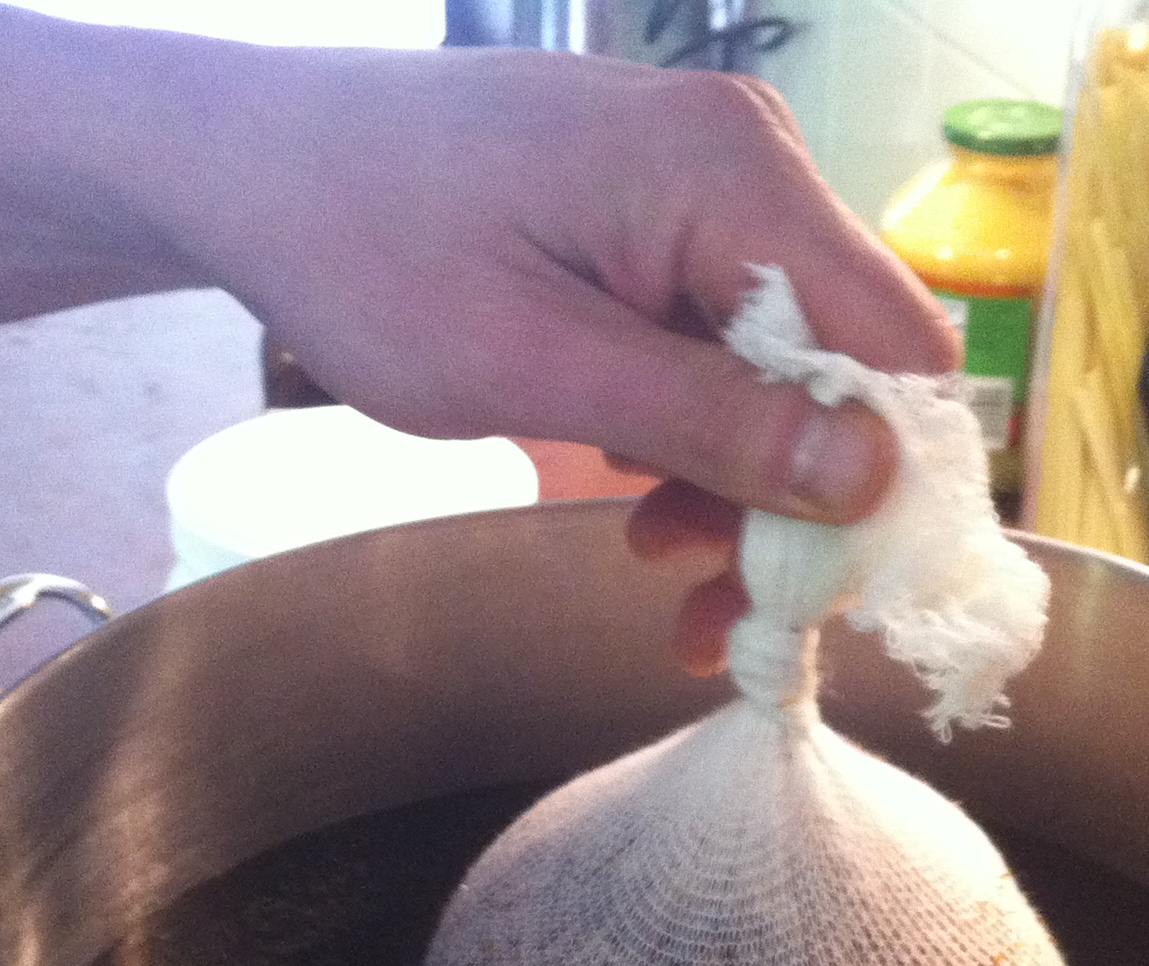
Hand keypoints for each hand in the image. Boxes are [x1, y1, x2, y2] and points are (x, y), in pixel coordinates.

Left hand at [168, 47, 953, 528]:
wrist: (251, 163)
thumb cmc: (367, 252)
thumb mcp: (537, 367)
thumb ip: (710, 422)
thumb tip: (871, 479)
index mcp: (733, 175)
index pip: (898, 345)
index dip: (884, 484)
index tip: (817, 595)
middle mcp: (747, 163)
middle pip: (849, 365)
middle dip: (797, 506)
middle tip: (714, 620)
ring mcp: (705, 185)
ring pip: (788, 371)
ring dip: (740, 488)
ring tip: (658, 570)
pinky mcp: (660, 218)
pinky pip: (724, 345)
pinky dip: (696, 436)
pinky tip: (637, 497)